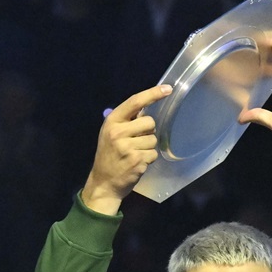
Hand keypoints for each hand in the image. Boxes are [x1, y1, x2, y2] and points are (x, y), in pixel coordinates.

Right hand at [83, 84, 171, 212]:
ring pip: (153, 139)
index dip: (153, 94)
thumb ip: (126, 121)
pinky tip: (137, 163)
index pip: (135, 102)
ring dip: (148, 147)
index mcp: (112, 121)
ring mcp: (127, 146)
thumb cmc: (109, 156)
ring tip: (134, 154)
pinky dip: (148, 159)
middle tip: (136, 142)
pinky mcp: (137, 160)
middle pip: (150, 122)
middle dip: (148, 132)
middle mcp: (118, 132)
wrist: (103, 182)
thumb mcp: (110, 133)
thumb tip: (147, 108)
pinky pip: (153, 154)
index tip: (168, 89)